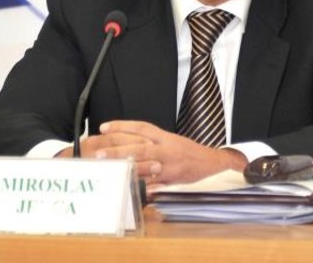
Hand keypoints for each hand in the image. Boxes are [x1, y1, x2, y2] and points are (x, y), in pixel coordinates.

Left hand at [93, 120, 245, 187]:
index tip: (103, 127)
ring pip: (146, 163)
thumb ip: (149, 142)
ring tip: (110, 168)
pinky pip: (156, 181)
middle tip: (99, 153)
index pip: (140, 127)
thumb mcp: (169, 141)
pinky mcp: (174, 177)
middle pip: (139, 146)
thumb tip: (126, 145)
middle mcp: (165, 147)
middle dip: (118, 149)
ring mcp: (170, 163)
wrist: (213, 161)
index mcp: (163, 136)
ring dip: (127, 166)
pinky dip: (144, 184)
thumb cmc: (188, 152)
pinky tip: (130, 185)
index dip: (121, 126)